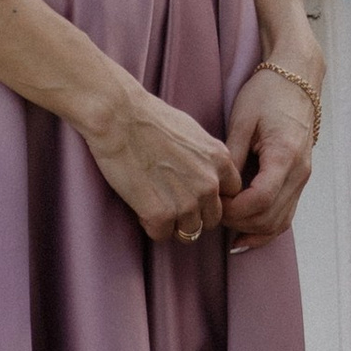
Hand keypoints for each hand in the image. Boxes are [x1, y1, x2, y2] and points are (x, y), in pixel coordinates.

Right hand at [82, 81, 241, 242]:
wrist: (118, 116)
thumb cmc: (150, 118)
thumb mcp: (193, 133)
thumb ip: (206, 159)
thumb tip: (207, 174)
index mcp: (221, 160)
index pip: (231, 194)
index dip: (211, 196)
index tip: (193, 192)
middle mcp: (209, 183)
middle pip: (213, 218)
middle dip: (194, 214)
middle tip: (171, 201)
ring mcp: (187, 201)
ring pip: (190, 232)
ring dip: (173, 223)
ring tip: (154, 202)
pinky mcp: (160, 214)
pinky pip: (161, 235)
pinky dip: (150, 225)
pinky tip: (141, 205)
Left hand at [221, 60, 320, 243]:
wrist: (297, 78)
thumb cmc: (267, 93)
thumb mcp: (243, 121)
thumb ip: (232, 158)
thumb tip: (218, 189)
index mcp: (285, 154)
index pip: (260, 199)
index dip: (234, 209)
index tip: (213, 202)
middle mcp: (300, 171)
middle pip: (270, 217)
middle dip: (238, 222)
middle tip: (212, 211)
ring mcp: (303, 177)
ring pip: (280, 222)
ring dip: (251, 230)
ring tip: (223, 223)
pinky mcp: (300, 179)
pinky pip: (286, 215)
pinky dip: (265, 229)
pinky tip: (242, 237)